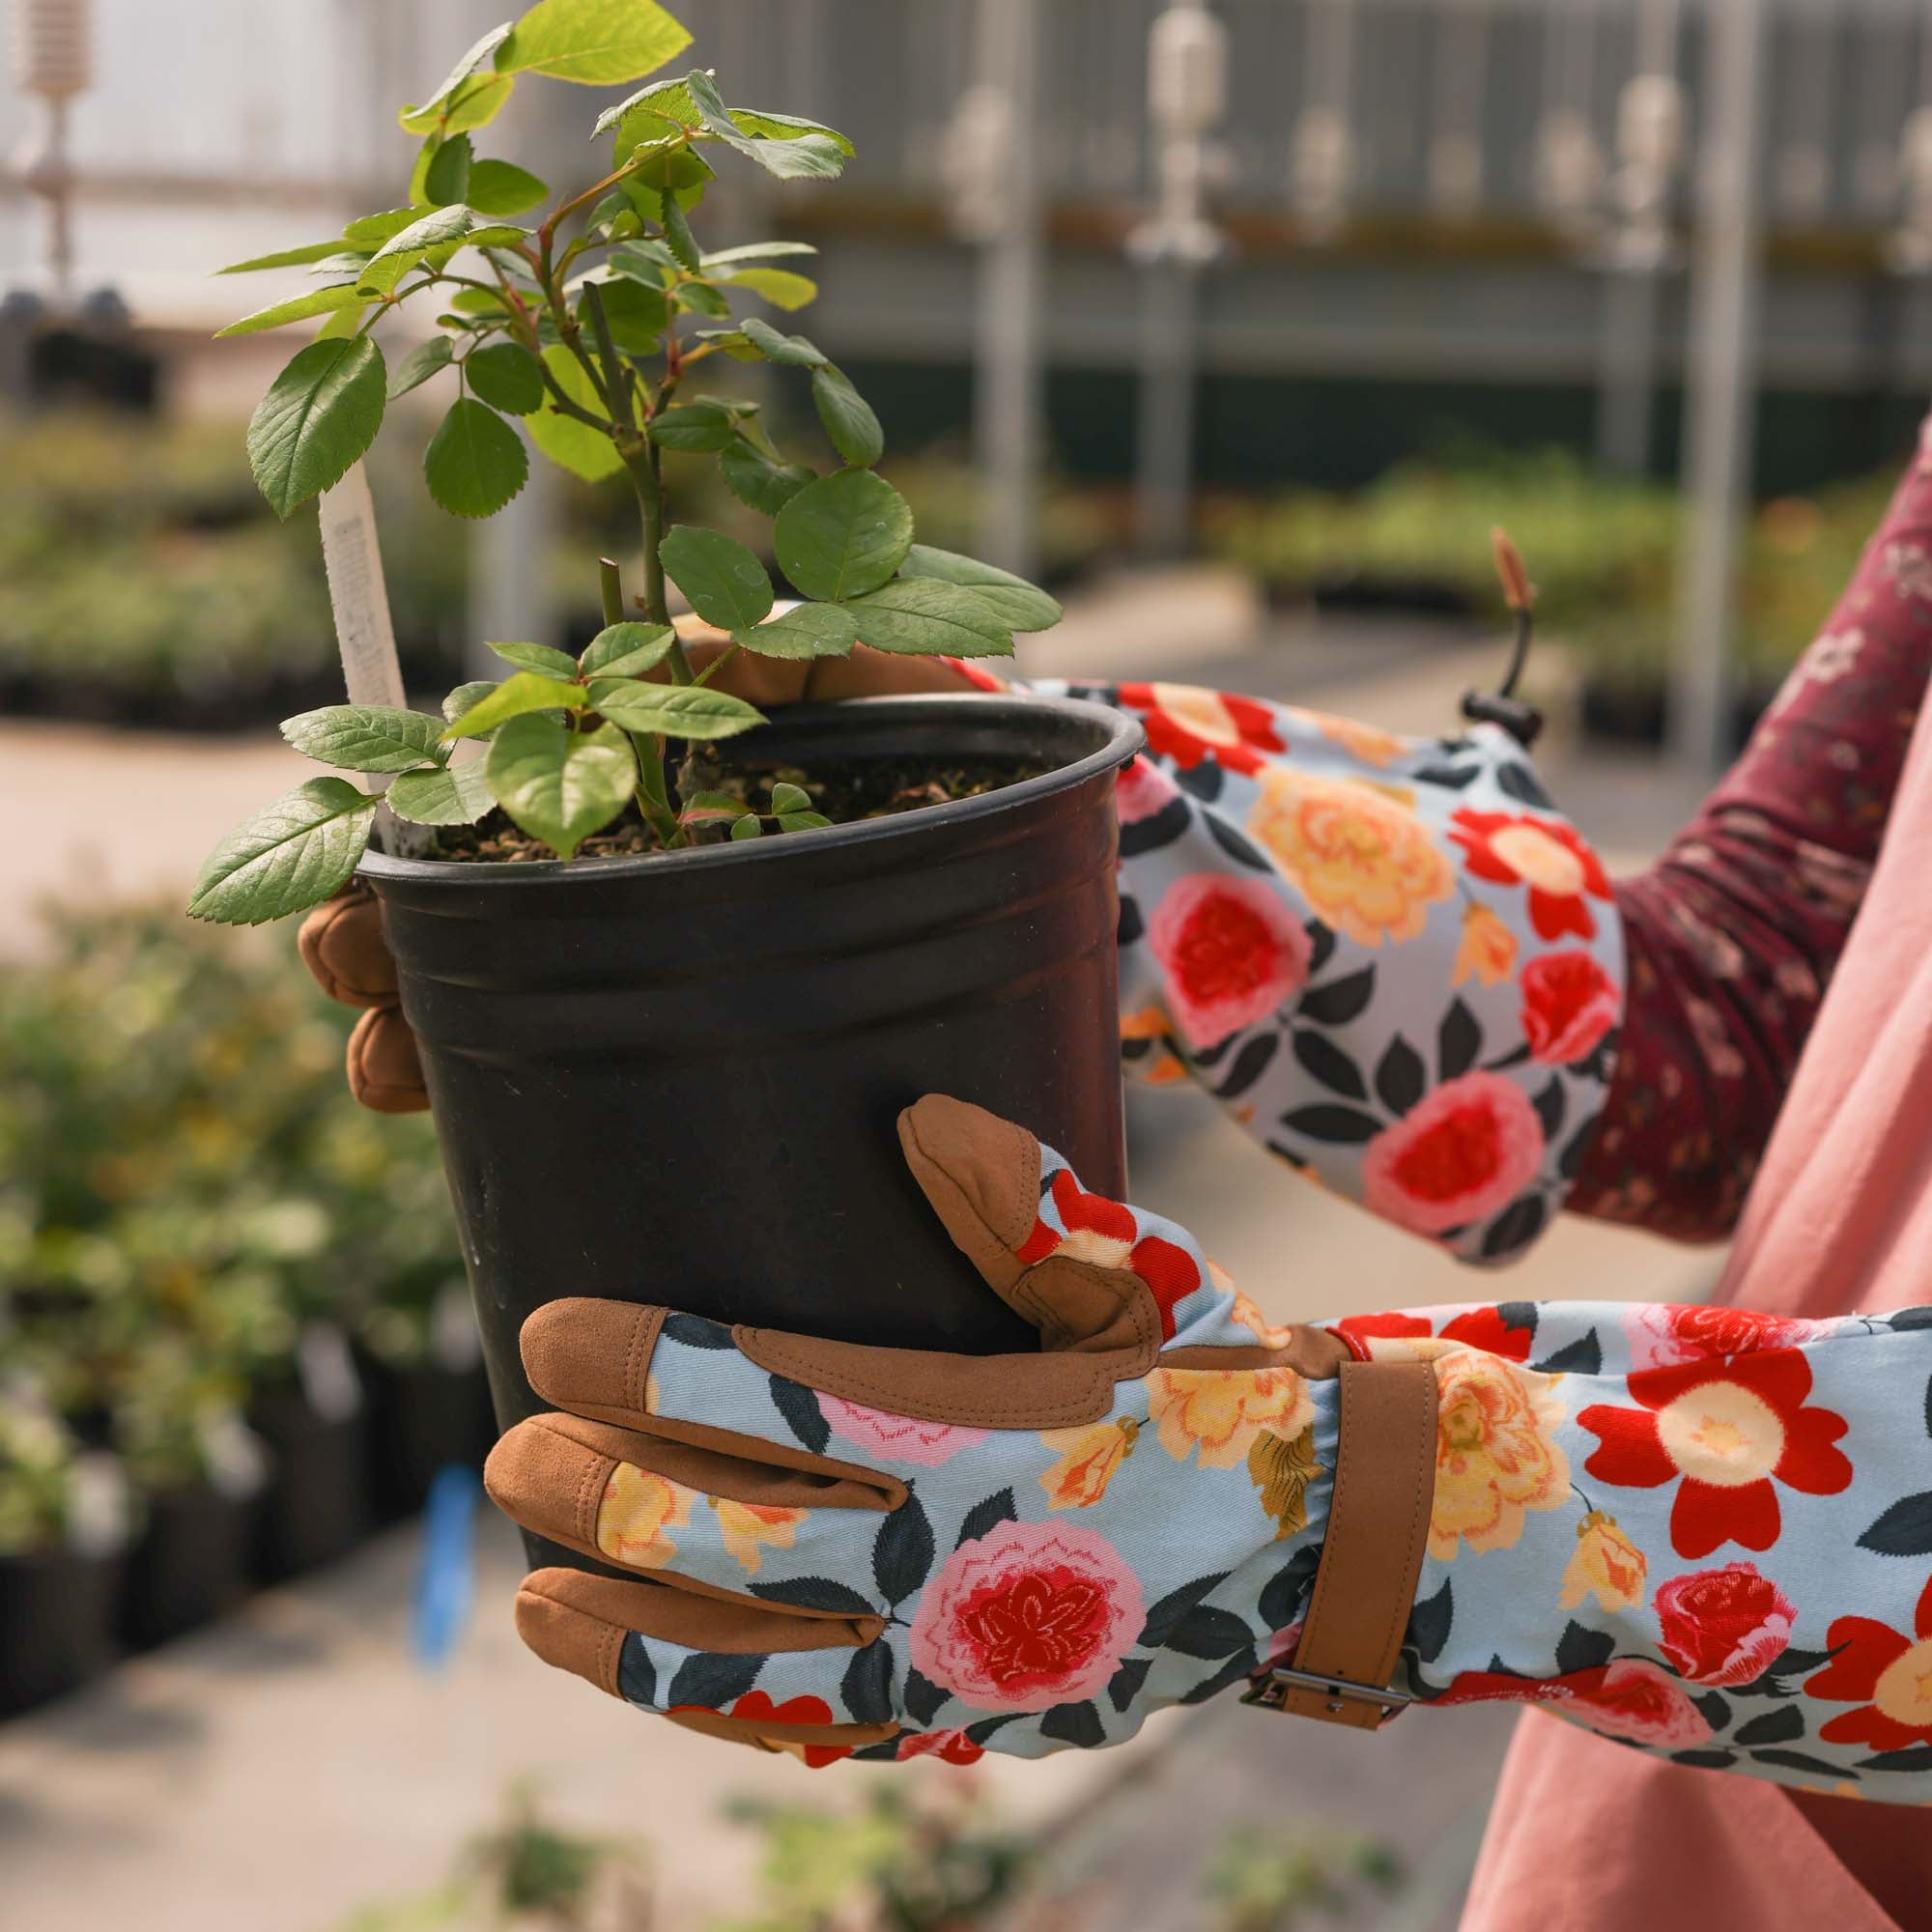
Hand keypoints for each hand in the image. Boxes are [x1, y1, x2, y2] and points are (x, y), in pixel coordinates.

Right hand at [296, 616, 983, 1110]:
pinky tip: (450, 1107)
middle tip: (357, 963)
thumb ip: (776, 646)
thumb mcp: (860, 676)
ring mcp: (624, 962)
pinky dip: (472, 1092)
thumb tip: (678, 647)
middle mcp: (597, 875)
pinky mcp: (668, 1038)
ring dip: (401, 1032)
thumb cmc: (924, 745)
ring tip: (391, 1064)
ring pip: (466, 999)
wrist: (1002, 852)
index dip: (387, 832)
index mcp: (610, 779)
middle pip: (437, 909)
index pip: (464, 801)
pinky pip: (543, 1070)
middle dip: (366, 938)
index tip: (354, 862)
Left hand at [481, 1097, 1931, 1796]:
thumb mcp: (1148, 1277)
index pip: (776, 1396)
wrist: (1331, 1539)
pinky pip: (819, 1725)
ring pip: (753, 1658)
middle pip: (734, 1535)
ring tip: (531, 1593)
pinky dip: (719, 1705)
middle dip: (605, 1491)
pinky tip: (654, 1681)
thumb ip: (1030, 1204)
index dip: (648, 1363)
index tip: (547, 1325)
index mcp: (992, 1428)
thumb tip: (908, 1114)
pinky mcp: (977, 1719)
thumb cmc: (1227, 1380)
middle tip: (507, 1447)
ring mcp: (961, 1662)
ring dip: (628, 1626)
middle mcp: (961, 1559)